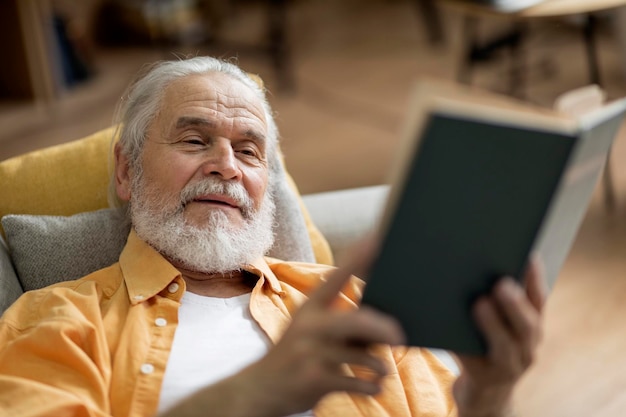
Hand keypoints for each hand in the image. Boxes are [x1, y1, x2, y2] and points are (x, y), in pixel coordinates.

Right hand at [231, 243, 405, 416]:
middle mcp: (309, 327)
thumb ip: (338, 324)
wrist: (260, 388)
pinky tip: (374, 386)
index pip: (335, 278)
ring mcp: (311, 353)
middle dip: (383, 328)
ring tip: (384, 370)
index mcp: (309, 309)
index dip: (357, 259)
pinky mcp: (314, 379)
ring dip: (379, 365)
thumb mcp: (307, 331)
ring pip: (360, 355)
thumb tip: (380, 325)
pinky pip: (355, 382)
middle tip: (400, 336)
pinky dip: (370, 386)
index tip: (375, 239)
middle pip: (357, 321)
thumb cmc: (294, 355)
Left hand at [453, 258, 546, 416]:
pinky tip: (447, 330)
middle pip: (527, 326)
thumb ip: (496, 305)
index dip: (536, 279)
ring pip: (504, 346)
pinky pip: (473, 362)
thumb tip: (473, 267)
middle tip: (502, 283)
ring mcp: (508, 367)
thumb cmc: (487, 349)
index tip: (530, 256)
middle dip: (515, 304)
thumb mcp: (499, 329)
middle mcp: (527, 348)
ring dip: (492, 324)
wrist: (483, 395)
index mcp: (531, 329)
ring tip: (479, 304)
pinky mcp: (484, 379)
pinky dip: (462, 346)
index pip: (539, 301)